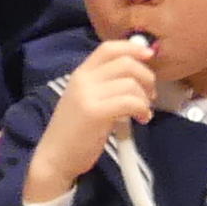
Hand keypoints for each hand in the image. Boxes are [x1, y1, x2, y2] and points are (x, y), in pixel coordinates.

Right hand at [25, 33, 159, 205]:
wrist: (56, 157)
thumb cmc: (78, 130)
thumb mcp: (90, 99)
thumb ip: (108, 84)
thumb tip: (141, 72)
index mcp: (81, 73)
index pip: (109, 48)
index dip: (134, 48)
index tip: (149, 57)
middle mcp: (82, 79)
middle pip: (126, 63)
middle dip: (147, 77)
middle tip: (150, 95)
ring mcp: (87, 95)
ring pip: (131, 83)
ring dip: (145, 98)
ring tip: (143, 111)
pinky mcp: (95, 112)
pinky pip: (130, 101)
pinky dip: (143, 109)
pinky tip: (142, 119)